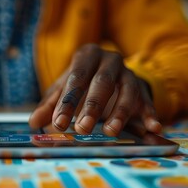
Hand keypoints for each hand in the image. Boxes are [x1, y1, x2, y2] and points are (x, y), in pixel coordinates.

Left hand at [29, 44, 161, 135]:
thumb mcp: (64, 89)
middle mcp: (110, 60)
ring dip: (119, 112)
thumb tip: (34, 122)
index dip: (67, 102)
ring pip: (127, 91)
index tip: (59, 123)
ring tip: (110, 131)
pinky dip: (151, 114)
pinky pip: (148, 101)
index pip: (76, 79)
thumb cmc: (82, 81)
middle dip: (92, 106)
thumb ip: (50, 105)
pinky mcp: (144, 88)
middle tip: (83, 129)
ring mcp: (129, 73)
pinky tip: (153, 128)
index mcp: (87, 56)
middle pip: (102, 82)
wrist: (111, 72)